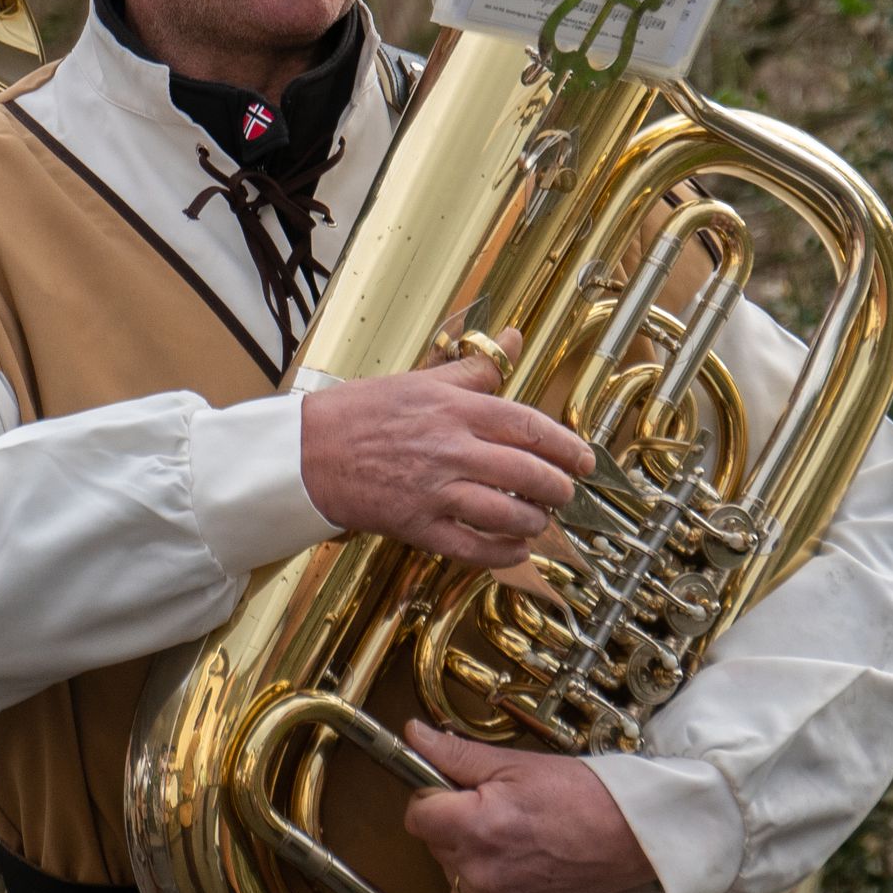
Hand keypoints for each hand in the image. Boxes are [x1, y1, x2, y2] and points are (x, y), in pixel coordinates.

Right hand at [300, 338, 592, 568]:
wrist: (307, 451)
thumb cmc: (361, 413)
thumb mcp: (421, 380)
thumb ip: (474, 367)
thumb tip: (512, 338)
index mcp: (456, 408)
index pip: (530, 426)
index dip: (567, 447)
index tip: (584, 460)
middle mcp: (452, 448)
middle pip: (528, 473)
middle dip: (558, 489)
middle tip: (566, 493)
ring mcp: (435, 490)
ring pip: (507, 513)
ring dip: (534, 522)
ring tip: (540, 520)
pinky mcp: (418, 525)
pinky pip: (473, 547)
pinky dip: (502, 554)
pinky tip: (515, 551)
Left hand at [400, 720, 656, 892]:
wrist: (628, 838)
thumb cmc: (578, 795)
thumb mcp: (515, 764)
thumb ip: (455, 755)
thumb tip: (413, 734)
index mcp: (478, 825)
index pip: (417, 815)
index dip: (434, 796)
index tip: (457, 790)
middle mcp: (480, 870)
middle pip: (434, 841)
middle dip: (455, 821)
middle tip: (497, 808)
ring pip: (451, 869)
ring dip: (468, 852)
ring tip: (513, 835)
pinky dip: (484, 882)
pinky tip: (516, 863)